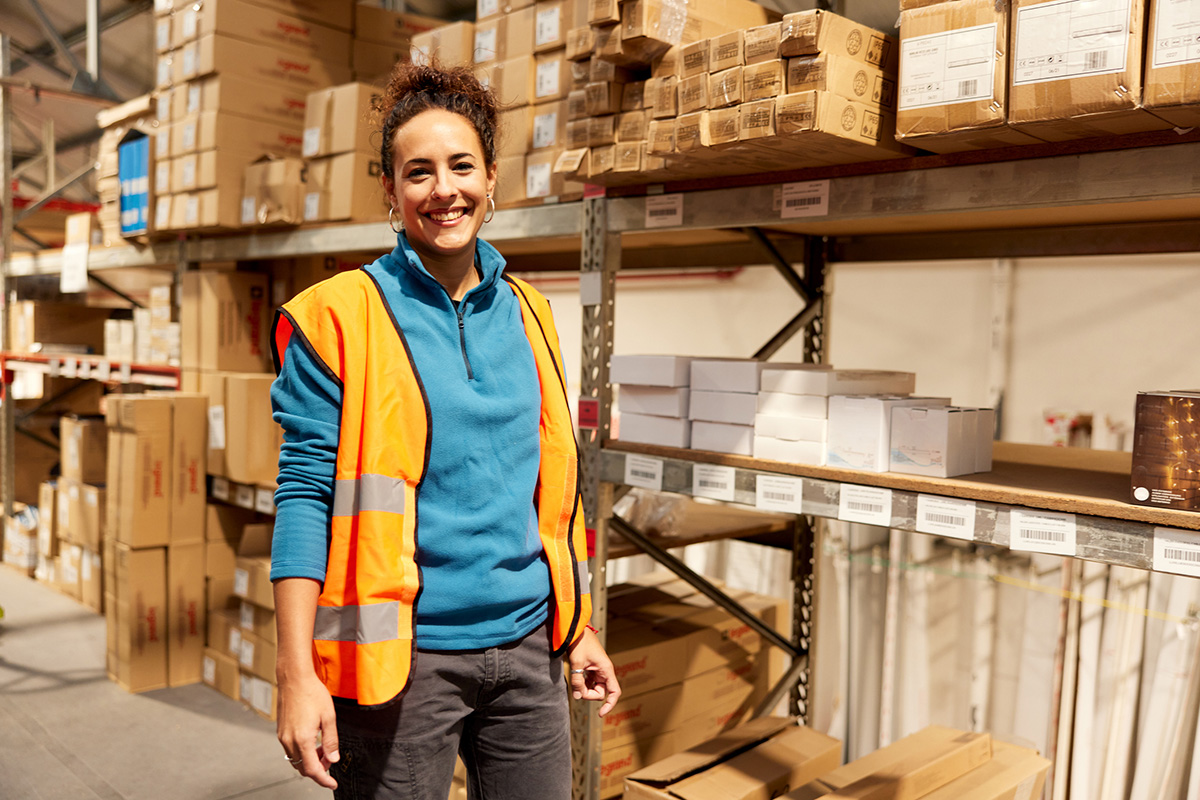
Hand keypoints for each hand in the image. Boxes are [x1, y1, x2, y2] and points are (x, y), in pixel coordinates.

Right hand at [277, 669, 339, 789]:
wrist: (294, 679)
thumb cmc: (312, 693)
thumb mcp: (329, 717)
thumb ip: (331, 740)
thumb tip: (333, 759)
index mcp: (303, 739)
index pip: (313, 770)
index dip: (324, 780)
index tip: (332, 784)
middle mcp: (289, 741)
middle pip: (303, 768)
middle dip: (318, 769)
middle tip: (331, 761)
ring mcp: (283, 737)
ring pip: (296, 760)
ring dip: (310, 760)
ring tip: (324, 749)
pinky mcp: (280, 732)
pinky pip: (291, 750)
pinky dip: (302, 752)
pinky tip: (313, 741)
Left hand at [567, 626, 620, 717]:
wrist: (576, 629)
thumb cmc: (579, 643)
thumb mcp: (576, 663)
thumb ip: (577, 681)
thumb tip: (578, 697)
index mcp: (606, 670)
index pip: (614, 692)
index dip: (610, 705)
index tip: (600, 714)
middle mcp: (605, 671)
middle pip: (601, 692)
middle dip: (589, 694)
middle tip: (577, 689)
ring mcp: (598, 670)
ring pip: (594, 688)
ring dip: (584, 689)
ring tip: (575, 681)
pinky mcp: (592, 668)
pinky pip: (590, 682)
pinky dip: (583, 683)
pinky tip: (576, 678)